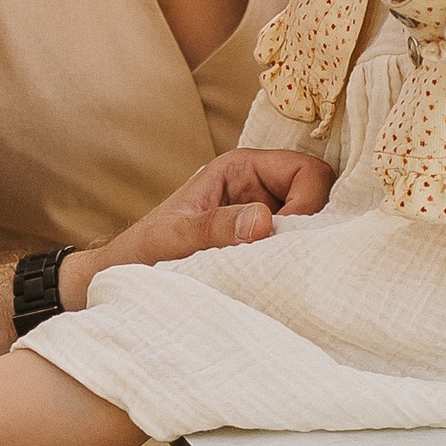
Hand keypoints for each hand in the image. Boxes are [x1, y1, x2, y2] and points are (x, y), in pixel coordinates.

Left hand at [63, 146, 330, 303]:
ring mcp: (266, 214)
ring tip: (282, 270)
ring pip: (314, 224)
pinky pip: (298, 247)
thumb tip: (265, 221)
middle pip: (320, 194)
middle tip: (289, 258)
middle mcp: (260, 185)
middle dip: (313, 225)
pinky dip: (296, 262)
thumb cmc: (143, 251)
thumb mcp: (174, 238)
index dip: (309, 204)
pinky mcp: (266, 243)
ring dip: (304, 247)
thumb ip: (215, 227)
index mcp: (241, 167)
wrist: (125, 278)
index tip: (285, 239)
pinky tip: (280, 279)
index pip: (307, 171)